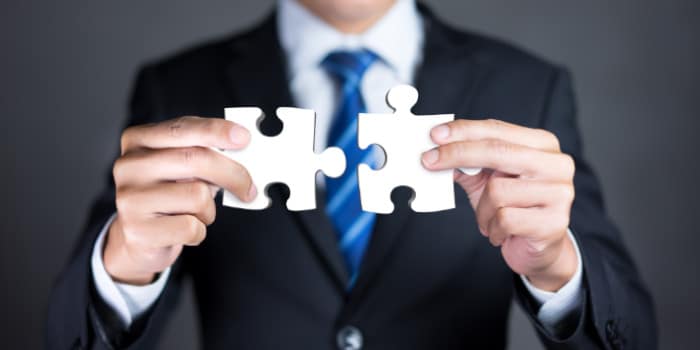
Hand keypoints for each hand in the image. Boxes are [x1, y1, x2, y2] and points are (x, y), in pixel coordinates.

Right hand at [104, 116, 255, 284]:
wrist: (139, 238)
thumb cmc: (168, 196)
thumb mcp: (182, 168)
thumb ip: (205, 154)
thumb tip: (244, 152)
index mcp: (137, 140)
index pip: (182, 128)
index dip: (216, 131)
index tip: (243, 137)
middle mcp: (128, 165)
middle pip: (196, 159)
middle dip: (233, 174)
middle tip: (249, 188)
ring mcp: (129, 198)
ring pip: (198, 196)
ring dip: (209, 209)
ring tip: (197, 214)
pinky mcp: (137, 230)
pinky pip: (191, 227)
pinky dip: (199, 231)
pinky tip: (184, 230)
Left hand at [422, 119, 576, 290]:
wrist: (539, 249)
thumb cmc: (513, 208)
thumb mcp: (487, 180)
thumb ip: (466, 163)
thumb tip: (436, 150)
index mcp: (542, 145)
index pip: (497, 130)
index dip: (463, 131)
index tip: (435, 135)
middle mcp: (556, 164)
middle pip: (497, 151)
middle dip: (458, 154)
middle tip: (429, 161)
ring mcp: (560, 193)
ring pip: (497, 190)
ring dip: (482, 210)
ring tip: (489, 219)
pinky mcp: (554, 222)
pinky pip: (504, 219)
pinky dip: (493, 228)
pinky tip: (500, 232)